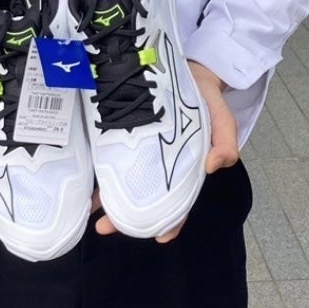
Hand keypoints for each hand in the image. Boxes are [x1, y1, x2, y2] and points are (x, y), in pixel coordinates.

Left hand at [92, 60, 238, 243]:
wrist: (190, 70)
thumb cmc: (207, 99)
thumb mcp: (223, 119)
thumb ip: (225, 142)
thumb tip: (213, 165)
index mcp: (185, 167)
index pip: (178, 201)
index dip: (172, 221)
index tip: (161, 237)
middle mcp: (159, 164)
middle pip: (143, 196)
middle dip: (125, 215)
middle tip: (107, 227)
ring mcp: (140, 149)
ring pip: (121, 180)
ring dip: (106, 197)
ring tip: (90, 212)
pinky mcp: (124, 131)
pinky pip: (109, 153)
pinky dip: (97, 168)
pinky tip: (83, 180)